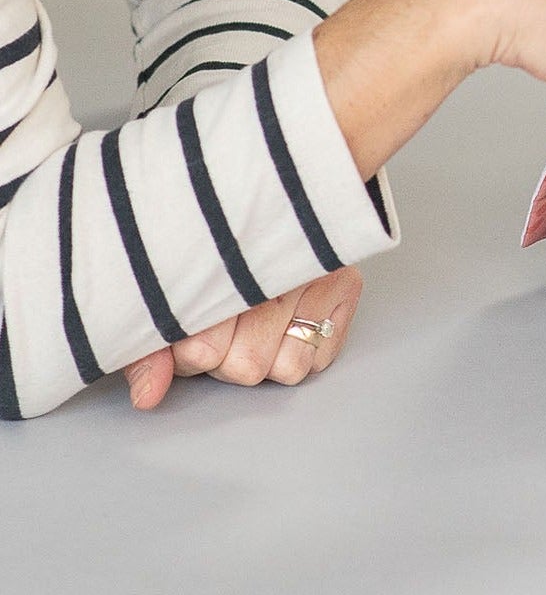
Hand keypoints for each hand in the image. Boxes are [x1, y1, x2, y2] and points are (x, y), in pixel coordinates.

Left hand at [123, 266, 361, 409]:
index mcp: (217, 260)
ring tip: (257, 324)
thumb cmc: (203, 257)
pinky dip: (303, 351)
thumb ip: (147, 351)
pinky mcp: (349, 284)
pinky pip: (319, 360)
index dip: (188, 352)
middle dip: (227, 358)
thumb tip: (148, 398)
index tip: (188, 329)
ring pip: (286, 367)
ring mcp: (318, 272)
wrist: (264, 197)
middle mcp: (275, 266)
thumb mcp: (160, 300)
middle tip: (225, 324)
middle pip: (245, 366)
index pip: (199, 352)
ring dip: (269, 358)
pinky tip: (287, 321)